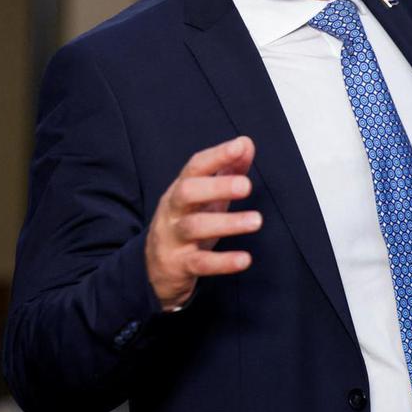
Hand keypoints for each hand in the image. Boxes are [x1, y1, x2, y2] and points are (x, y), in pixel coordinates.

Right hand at [145, 136, 261, 310]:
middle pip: (187, 192)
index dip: (217, 155)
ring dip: (227, 223)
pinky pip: (200, 263)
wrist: (155, 268)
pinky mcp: (179, 265)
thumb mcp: (205, 197)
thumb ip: (227, 169)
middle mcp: (173, 210)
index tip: (239, 146)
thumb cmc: (187, 223)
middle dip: (216, 187)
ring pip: (195, 227)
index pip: (195, 166)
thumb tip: (246, 143)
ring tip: (256, 221)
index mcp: (180, 189)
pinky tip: (244, 259)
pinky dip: (223, 262)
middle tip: (246, 186)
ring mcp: (173, 238)